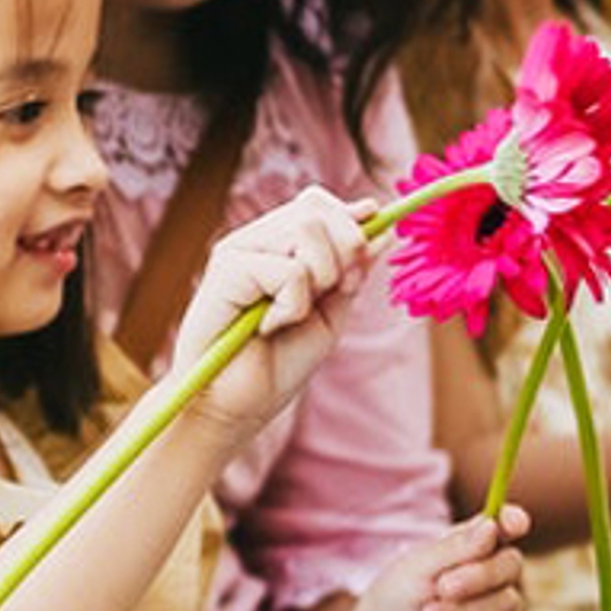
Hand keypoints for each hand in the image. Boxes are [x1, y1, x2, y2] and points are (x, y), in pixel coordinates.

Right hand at [177, 187, 377, 434]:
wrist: (232, 408)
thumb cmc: (276, 365)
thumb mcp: (329, 313)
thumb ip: (352, 269)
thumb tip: (384, 224)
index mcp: (276, 244)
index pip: (320, 202)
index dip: (350, 225)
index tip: (356, 272)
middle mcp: (255, 238)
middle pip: (319, 209)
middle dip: (346, 253)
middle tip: (330, 295)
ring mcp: (237, 250)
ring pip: (308, 229)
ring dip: (320, 279)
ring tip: (291, 315)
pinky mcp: (226, 270)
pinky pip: (289, 271)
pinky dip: (293, 307)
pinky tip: (268, 327)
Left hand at [309, 513, 531, 610]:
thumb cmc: (392, 605)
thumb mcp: (417, 567)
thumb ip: (456, 548)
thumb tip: (493, 526)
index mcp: (469, 550)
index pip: (502, 529)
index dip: (512, 522)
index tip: (513, 523)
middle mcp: (489, 578)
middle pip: (511, 564)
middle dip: (477, 576)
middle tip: (442, 588)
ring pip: (506, 602)